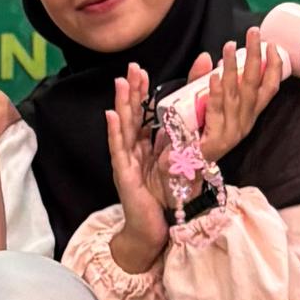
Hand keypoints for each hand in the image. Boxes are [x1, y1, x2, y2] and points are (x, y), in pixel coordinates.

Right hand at [106, 65, 170, 277]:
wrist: (152, 231)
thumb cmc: (162, 201)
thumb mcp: (171, 167)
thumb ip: (175, 146)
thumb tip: (187, 123)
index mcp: (144, 149)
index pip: (142, 115)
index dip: (141, 93)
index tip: (143, 72)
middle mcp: (132, 152)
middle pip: (131, 116)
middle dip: (131, 91)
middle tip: (132, 68)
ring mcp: (126, 162)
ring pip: (123, 128)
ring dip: (121, 104)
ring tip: (120, 83)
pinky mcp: (124, 175)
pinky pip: (118, 150)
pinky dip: (114, 132)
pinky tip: (112, 115)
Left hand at [194, 35, 283, 166]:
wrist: (179, 170)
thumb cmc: (192, 135)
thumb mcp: (199, 103)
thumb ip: (201, 81)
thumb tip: (206, 56)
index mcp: (247, 116)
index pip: (268, 90)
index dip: (273, 67)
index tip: (272, 45)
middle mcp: (243, 123)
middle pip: (254, 86)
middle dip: (256, 57)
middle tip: (254, 32)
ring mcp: (230, 133)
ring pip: (235, 95)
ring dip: (232, 67)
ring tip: (229, 45)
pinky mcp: (214, 140)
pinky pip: (216, 111)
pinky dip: (217, 92)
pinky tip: (215, 75)